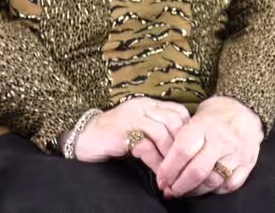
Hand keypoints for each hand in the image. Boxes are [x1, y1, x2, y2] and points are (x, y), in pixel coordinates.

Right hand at [69, 98, 190, 173]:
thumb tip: (184, 146)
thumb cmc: (114, 137)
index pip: (179, 111)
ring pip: (162, 132)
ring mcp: (131, 116)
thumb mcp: (139, 128)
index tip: (192, 149)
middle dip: (182, 144)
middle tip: (185, 164)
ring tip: (172, 171)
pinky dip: (155, 160)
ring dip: (170, 155)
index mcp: (149, 103)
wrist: (83, 139)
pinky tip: (158, 171)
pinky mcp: (121, 131)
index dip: (188, 130)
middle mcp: (142, 106)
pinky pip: (145, 144)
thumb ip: (158, 130)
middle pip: (174, 120)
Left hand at [155, 96, 262, 198]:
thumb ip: (182, 136)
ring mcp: (236, 152)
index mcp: (204, 125)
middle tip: (169, 190)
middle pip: (196, 171)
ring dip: (195, 190)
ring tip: (185, 191)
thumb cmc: (216, 113)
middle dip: (179, 186)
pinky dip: (216, 190)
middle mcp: (221, 139)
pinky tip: (207, 187)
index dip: (168, 170)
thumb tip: (161, 159)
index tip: (160, 179)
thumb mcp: (196, 115)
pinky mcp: (248, 162)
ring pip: (212, 181)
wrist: (247, 107)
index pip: (182, 152)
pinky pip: (230, 184)